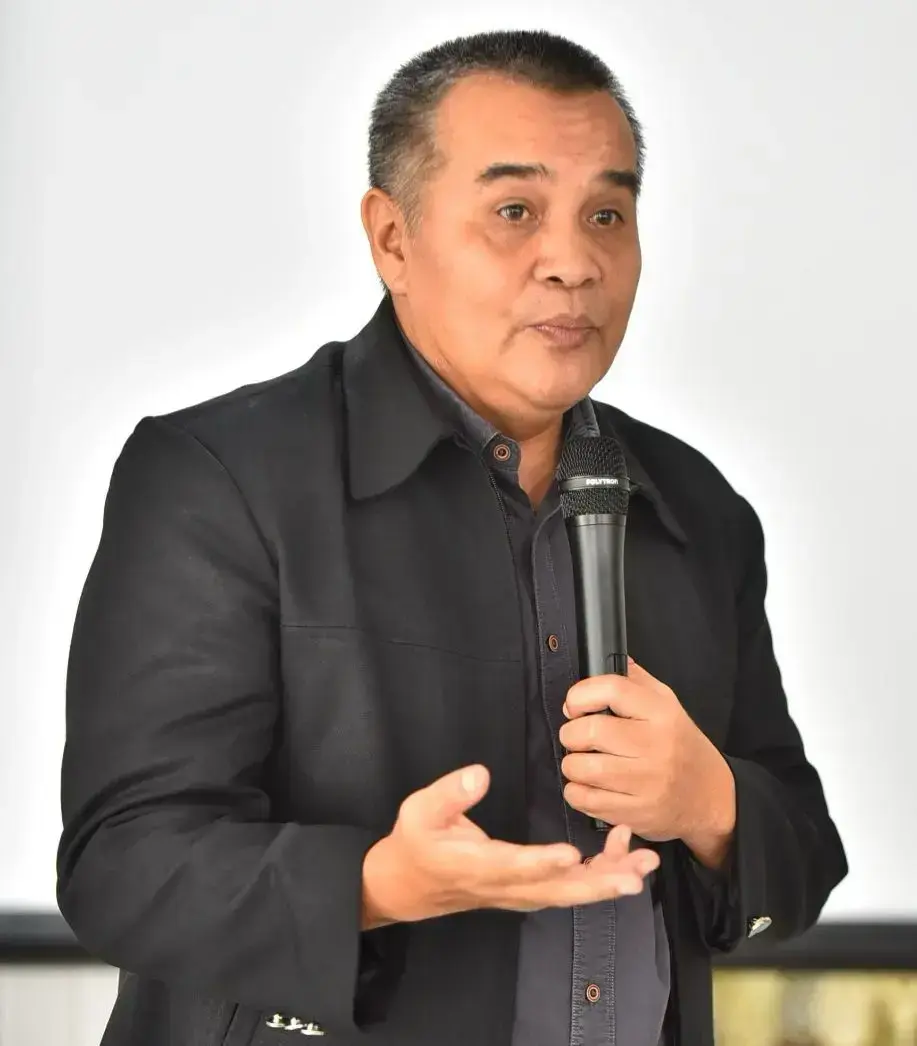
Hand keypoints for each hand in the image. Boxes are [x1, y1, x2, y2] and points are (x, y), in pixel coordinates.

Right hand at [361, 764, 660, 928]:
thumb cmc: (416, 844)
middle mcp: (505, 886)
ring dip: (608, 879)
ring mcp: (519, 891)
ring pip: (570, 892)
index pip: (514, 867)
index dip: (542, 863)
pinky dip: (598, 874)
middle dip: (599, 882)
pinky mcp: (528, 889)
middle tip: (634, 872)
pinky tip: (621, 856)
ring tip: (644, 862)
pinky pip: (568, 887)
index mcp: (478, 867)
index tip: (570, 854)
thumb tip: (479, 774)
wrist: (409, 884)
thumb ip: (449, 794)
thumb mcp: (419, 812)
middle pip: (557, 891)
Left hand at [558, 658, 735, 866]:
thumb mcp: (667, 703)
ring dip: (571, 764)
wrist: (711, 796)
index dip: (580, 694)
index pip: (611, 689)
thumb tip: (601, 660)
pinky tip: (586, 785)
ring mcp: (647, 782)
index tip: (574, 704)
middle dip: (570, 734)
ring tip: (580, 762)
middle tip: (575, 737)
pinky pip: (587, 800)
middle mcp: (655, 745)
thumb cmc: (681, 746)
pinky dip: (576, 792)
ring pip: (583, 768)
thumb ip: (635, 680)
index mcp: (661, 712)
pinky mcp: (637, 812)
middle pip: (590, 731)